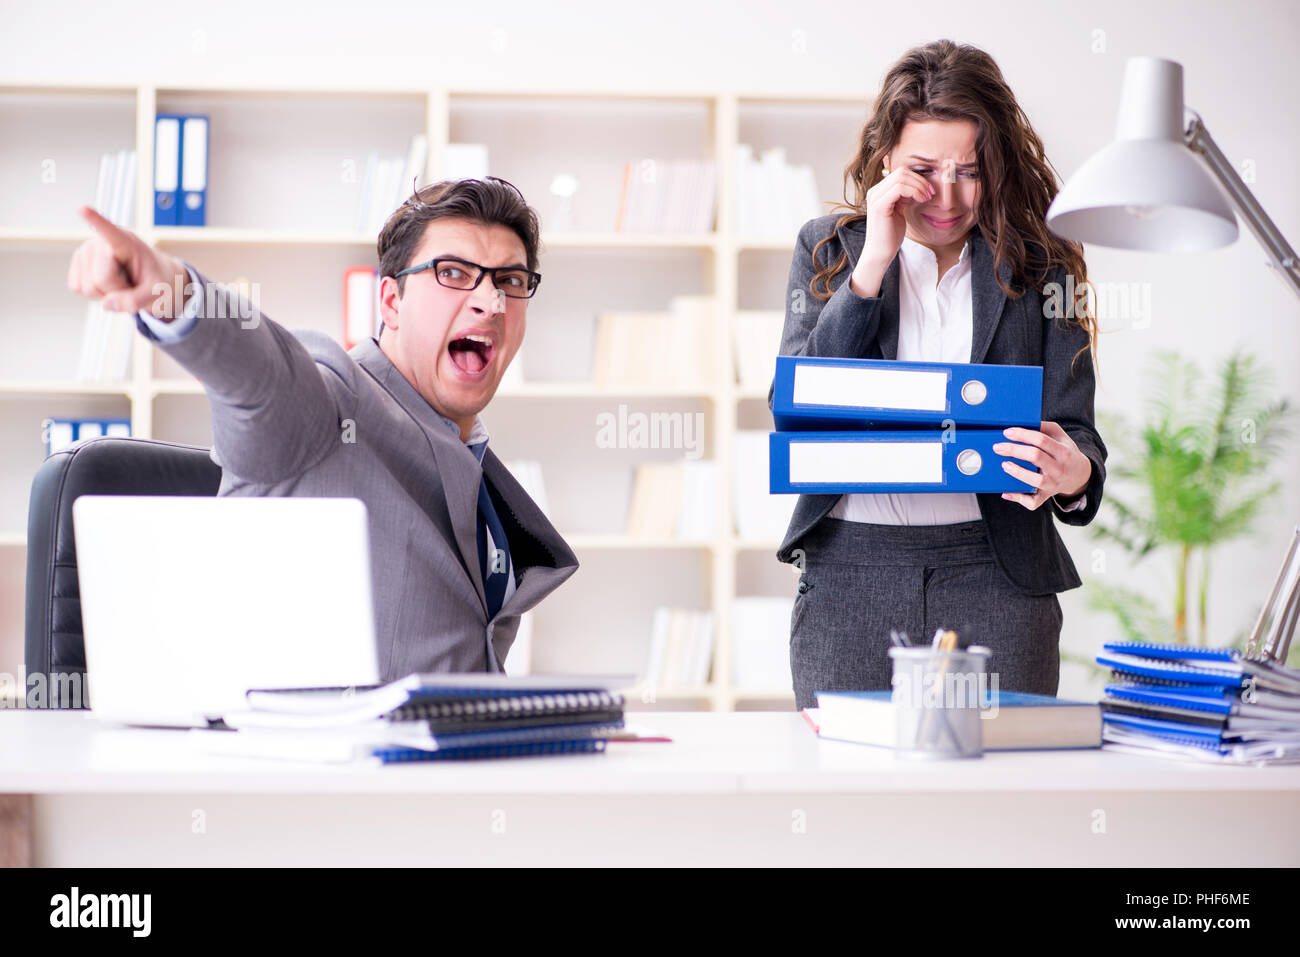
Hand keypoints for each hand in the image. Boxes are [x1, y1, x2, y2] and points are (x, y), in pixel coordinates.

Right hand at [67, 206, 188, 318]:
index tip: (83, 209)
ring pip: (88, 287)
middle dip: (117, 289)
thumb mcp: (157, 292)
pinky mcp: (77, 265)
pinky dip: (95, 294)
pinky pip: (78, 289)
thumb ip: (136, 300)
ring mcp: (85, 253)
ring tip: (120, 281)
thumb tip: (107, 304)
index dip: (95, 221)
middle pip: (101, 279)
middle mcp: (100, 243)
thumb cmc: (156, 278)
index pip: (109, 231)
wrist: (152, 278)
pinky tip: (108, 284)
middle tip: (130, 283)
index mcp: (125, 241)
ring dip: (106, 292)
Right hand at [850, 167, 934, 294]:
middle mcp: (875, 192)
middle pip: (901, 172)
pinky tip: (920, 200)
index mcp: (879, 192)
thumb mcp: (899, 211)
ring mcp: (875, 197)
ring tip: (926, 198)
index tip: (929, 191)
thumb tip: (917, 187)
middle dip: (920, 181)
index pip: (900, 173)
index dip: (917, 179)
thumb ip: (905, 198)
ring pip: (901, 177)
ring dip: (919, 186)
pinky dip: (914, 192)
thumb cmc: (890, 236)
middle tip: (930, 193)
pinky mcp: (879, 205)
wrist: (880, 254)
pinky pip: (900, 188)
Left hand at [995, 421, 1091, 510]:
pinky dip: (1019, 498)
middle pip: (1036, 457)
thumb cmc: (1065, 451)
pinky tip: (1006, 492)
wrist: (1080, 475)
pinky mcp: (1046, 496)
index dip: (1022, 435)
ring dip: (1018, 472)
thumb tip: (1023, 423)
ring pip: (1036, 480)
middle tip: (998, 447)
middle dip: (1015, 450)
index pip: (1041, 440)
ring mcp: (1053, 484)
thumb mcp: (1060, 436)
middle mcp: (1059, 468)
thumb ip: (1044, 428)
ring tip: (1004, 465)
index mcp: (1063, 451)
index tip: (1006, 432)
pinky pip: (1033, 501)